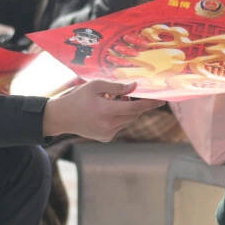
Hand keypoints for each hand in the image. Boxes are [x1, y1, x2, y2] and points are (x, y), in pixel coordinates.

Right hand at [42, 80, 164, 141]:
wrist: (62, 118)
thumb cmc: (78, 98)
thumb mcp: (95, 86)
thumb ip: (116, 87)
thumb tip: (134, 87)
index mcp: (106, 110)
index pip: (135, 107)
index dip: (150, 104)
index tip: (162, 100)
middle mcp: (109, 125)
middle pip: (133, 114)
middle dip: (132, 103)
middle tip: (119, 95)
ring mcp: (108, 134)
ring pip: (128, 120)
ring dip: (125, 111)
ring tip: (107, 103)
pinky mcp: (106, 138)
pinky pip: (120, 126)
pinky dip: (117, 118)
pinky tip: (102, 114)